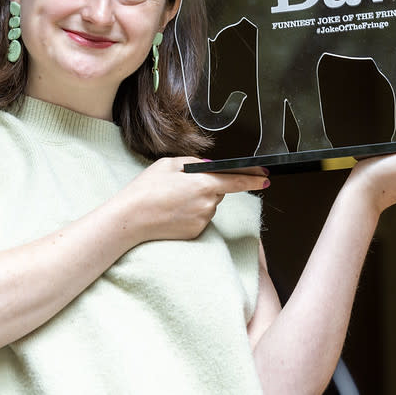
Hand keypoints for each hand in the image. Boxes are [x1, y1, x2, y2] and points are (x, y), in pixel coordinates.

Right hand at [115, 157, 269, 241]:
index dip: (253, 178)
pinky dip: (191, 213)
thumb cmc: (146, 189)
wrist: (130, 219)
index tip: (265, 177)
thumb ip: (194, 162)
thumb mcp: (168, 164)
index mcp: (204, 183)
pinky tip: (172, 212)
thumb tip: (209, 167)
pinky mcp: (196, 233)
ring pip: (209, 205)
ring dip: (198, 200)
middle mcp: (208, 204)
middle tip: (181, 185)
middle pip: (218, 191)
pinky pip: (200, 218)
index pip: (237, 180)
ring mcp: (202, 220)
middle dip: (207, 186)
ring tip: (171, 199)